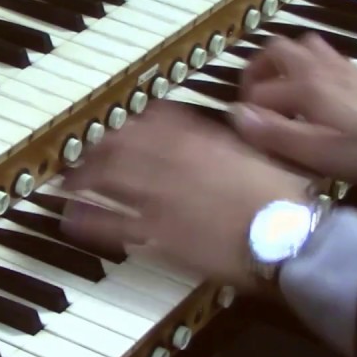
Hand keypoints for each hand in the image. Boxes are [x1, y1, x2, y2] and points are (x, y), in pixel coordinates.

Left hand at [60, 103, 310, 289]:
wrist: (289, 236)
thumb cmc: (281, 196)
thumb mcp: (257, 153)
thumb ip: (228, 140)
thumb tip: (227, 123)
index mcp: (199, 139)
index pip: (151, 120)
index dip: (126, 121)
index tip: (111, 122)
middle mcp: (172, 162)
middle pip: (119, 147)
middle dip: (94, 148)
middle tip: (78, 152)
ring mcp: (161, 198)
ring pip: (108, 181)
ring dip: (83, 180)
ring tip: (66, 183)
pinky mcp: (159, 233)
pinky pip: (113, 224)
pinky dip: (88, 220)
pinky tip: (71, 219)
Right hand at [233, 34, 356, 183]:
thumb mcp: (319, 153)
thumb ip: (274, 133)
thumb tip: (235, 114)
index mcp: (305, 87)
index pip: (259, 93)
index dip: (247, 114)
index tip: (249, 136)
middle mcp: (318, 67)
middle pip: (273, 50)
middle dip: (255, 72)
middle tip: (253, 98)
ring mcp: (338, 65)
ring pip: (299, 45)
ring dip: (280, 62)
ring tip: (277, 88)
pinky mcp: (355, 71)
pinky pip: (319, 52)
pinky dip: (304, 63)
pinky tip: (310, 90)